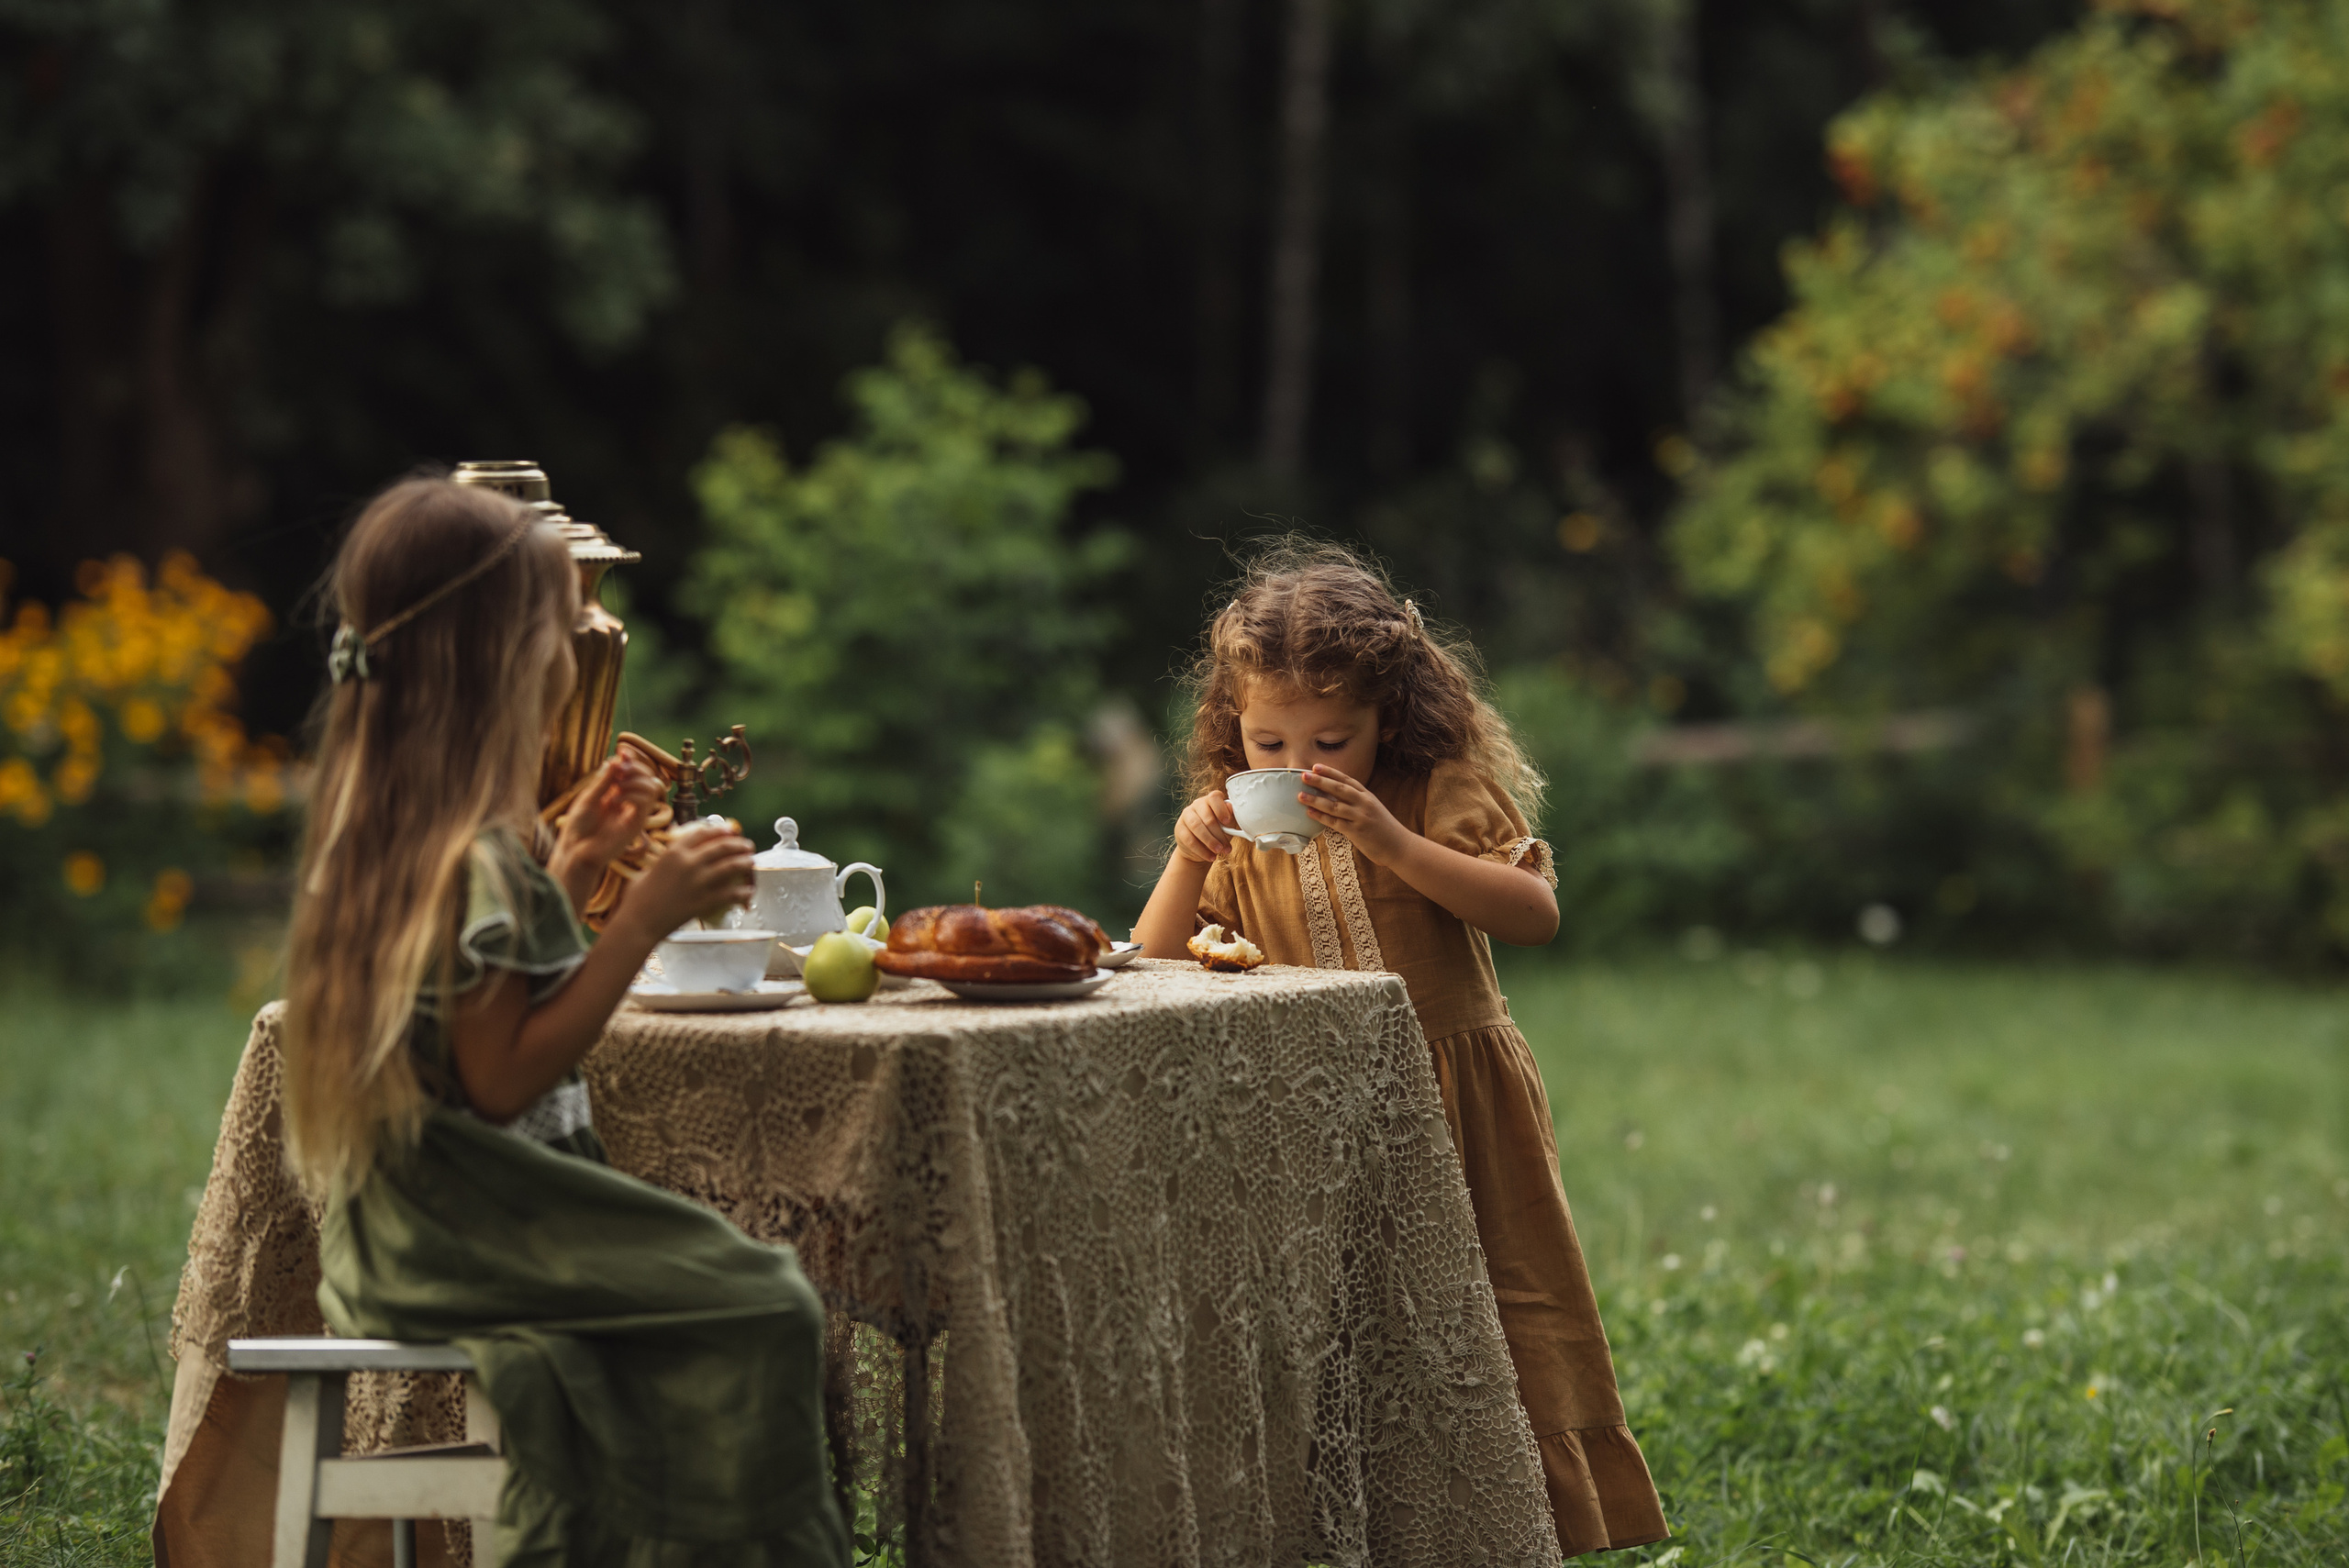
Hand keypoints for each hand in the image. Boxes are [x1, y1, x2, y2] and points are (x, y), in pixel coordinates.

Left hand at [553, 753, 665, 873]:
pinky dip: (632, 795)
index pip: (633, 772)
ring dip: (635, 781)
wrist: (576, 851)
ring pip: (652, 787)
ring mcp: (634, 813)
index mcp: (616, 793)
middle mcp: (628, 802)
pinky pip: (646, 802)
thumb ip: (604, 781)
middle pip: (647, 776)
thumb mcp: (588, 798)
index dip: (631, 760)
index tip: (621, 752)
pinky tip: (615, 799)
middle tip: (619, 770)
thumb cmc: (578, 828)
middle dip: (635, 768)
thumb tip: (615, 760)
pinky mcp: (636, 824)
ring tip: (617, 787)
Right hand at [616, 821, 755, 938]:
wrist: (639, 922)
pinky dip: (742, 892)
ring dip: (744, 862)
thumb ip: (667, 862)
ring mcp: (699, 882)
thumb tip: (675, 859)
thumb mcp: (650, 870)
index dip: (719, 830)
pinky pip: (731, 894)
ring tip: (751, 862)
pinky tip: (748, 891)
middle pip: (722, 846)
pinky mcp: (705, 901)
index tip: (729, 830)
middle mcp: (689, 863)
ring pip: (730, 866)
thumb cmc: (637, 898)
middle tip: (747, 845)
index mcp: (674, 852)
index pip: (702, 833)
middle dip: (738, 844)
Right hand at [1174, 790, 1237, 862]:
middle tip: (1226, 847)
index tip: (1227, 822)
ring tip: (1219, 851)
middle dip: (1219, 834)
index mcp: (1210, 800)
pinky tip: (1210, 856)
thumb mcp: (1227, 826)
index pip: (1214, 797)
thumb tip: (1231, 808)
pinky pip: (1189, 839)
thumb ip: (1230, 818)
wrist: (1201, 848)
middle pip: (1207, 817)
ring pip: (1197, 827)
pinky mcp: (1179, 828)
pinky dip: (1202, 850)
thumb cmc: (1217, 832)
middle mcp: (1197, 804)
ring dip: (1210, 841)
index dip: (1221, 809)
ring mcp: (1186, 815)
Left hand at [1300, 765, 1412, 863]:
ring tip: (1300, 795)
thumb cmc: (1384, 829)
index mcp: (1368, 796)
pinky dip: (1321, 817)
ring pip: (1334, 805)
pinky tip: (1310, 813)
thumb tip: (1336, 797)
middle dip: (1320, 781)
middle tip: (1304, 775)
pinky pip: (1335, 823)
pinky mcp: (1356, 831)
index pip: (1346, 780)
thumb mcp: (1373, 809)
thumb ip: (1357, 802)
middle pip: (1339, 788)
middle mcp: (1364, 803)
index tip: (1316, 766)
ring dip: (1316, 799)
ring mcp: (1360, 817)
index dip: (1330, 772)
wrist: (1399, 846)